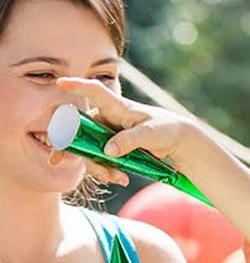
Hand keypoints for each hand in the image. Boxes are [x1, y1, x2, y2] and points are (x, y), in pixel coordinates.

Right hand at [52, 77, 201, 182]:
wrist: (176, 141)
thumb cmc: (165, 129)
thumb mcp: (151, 134)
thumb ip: (129, 140)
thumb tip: (107, 151)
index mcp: (117, 107)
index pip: (95, 92)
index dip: (77, 86)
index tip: (61, 83)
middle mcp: (107, 118)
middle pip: (81, 131)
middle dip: (76, 149)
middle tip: (72, 165)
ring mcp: (107, 133)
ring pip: (90, 149)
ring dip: (98, 167)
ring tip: (117, 179)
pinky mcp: (112, 147)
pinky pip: (101, 160)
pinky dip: (107, 171)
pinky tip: (120, 179)